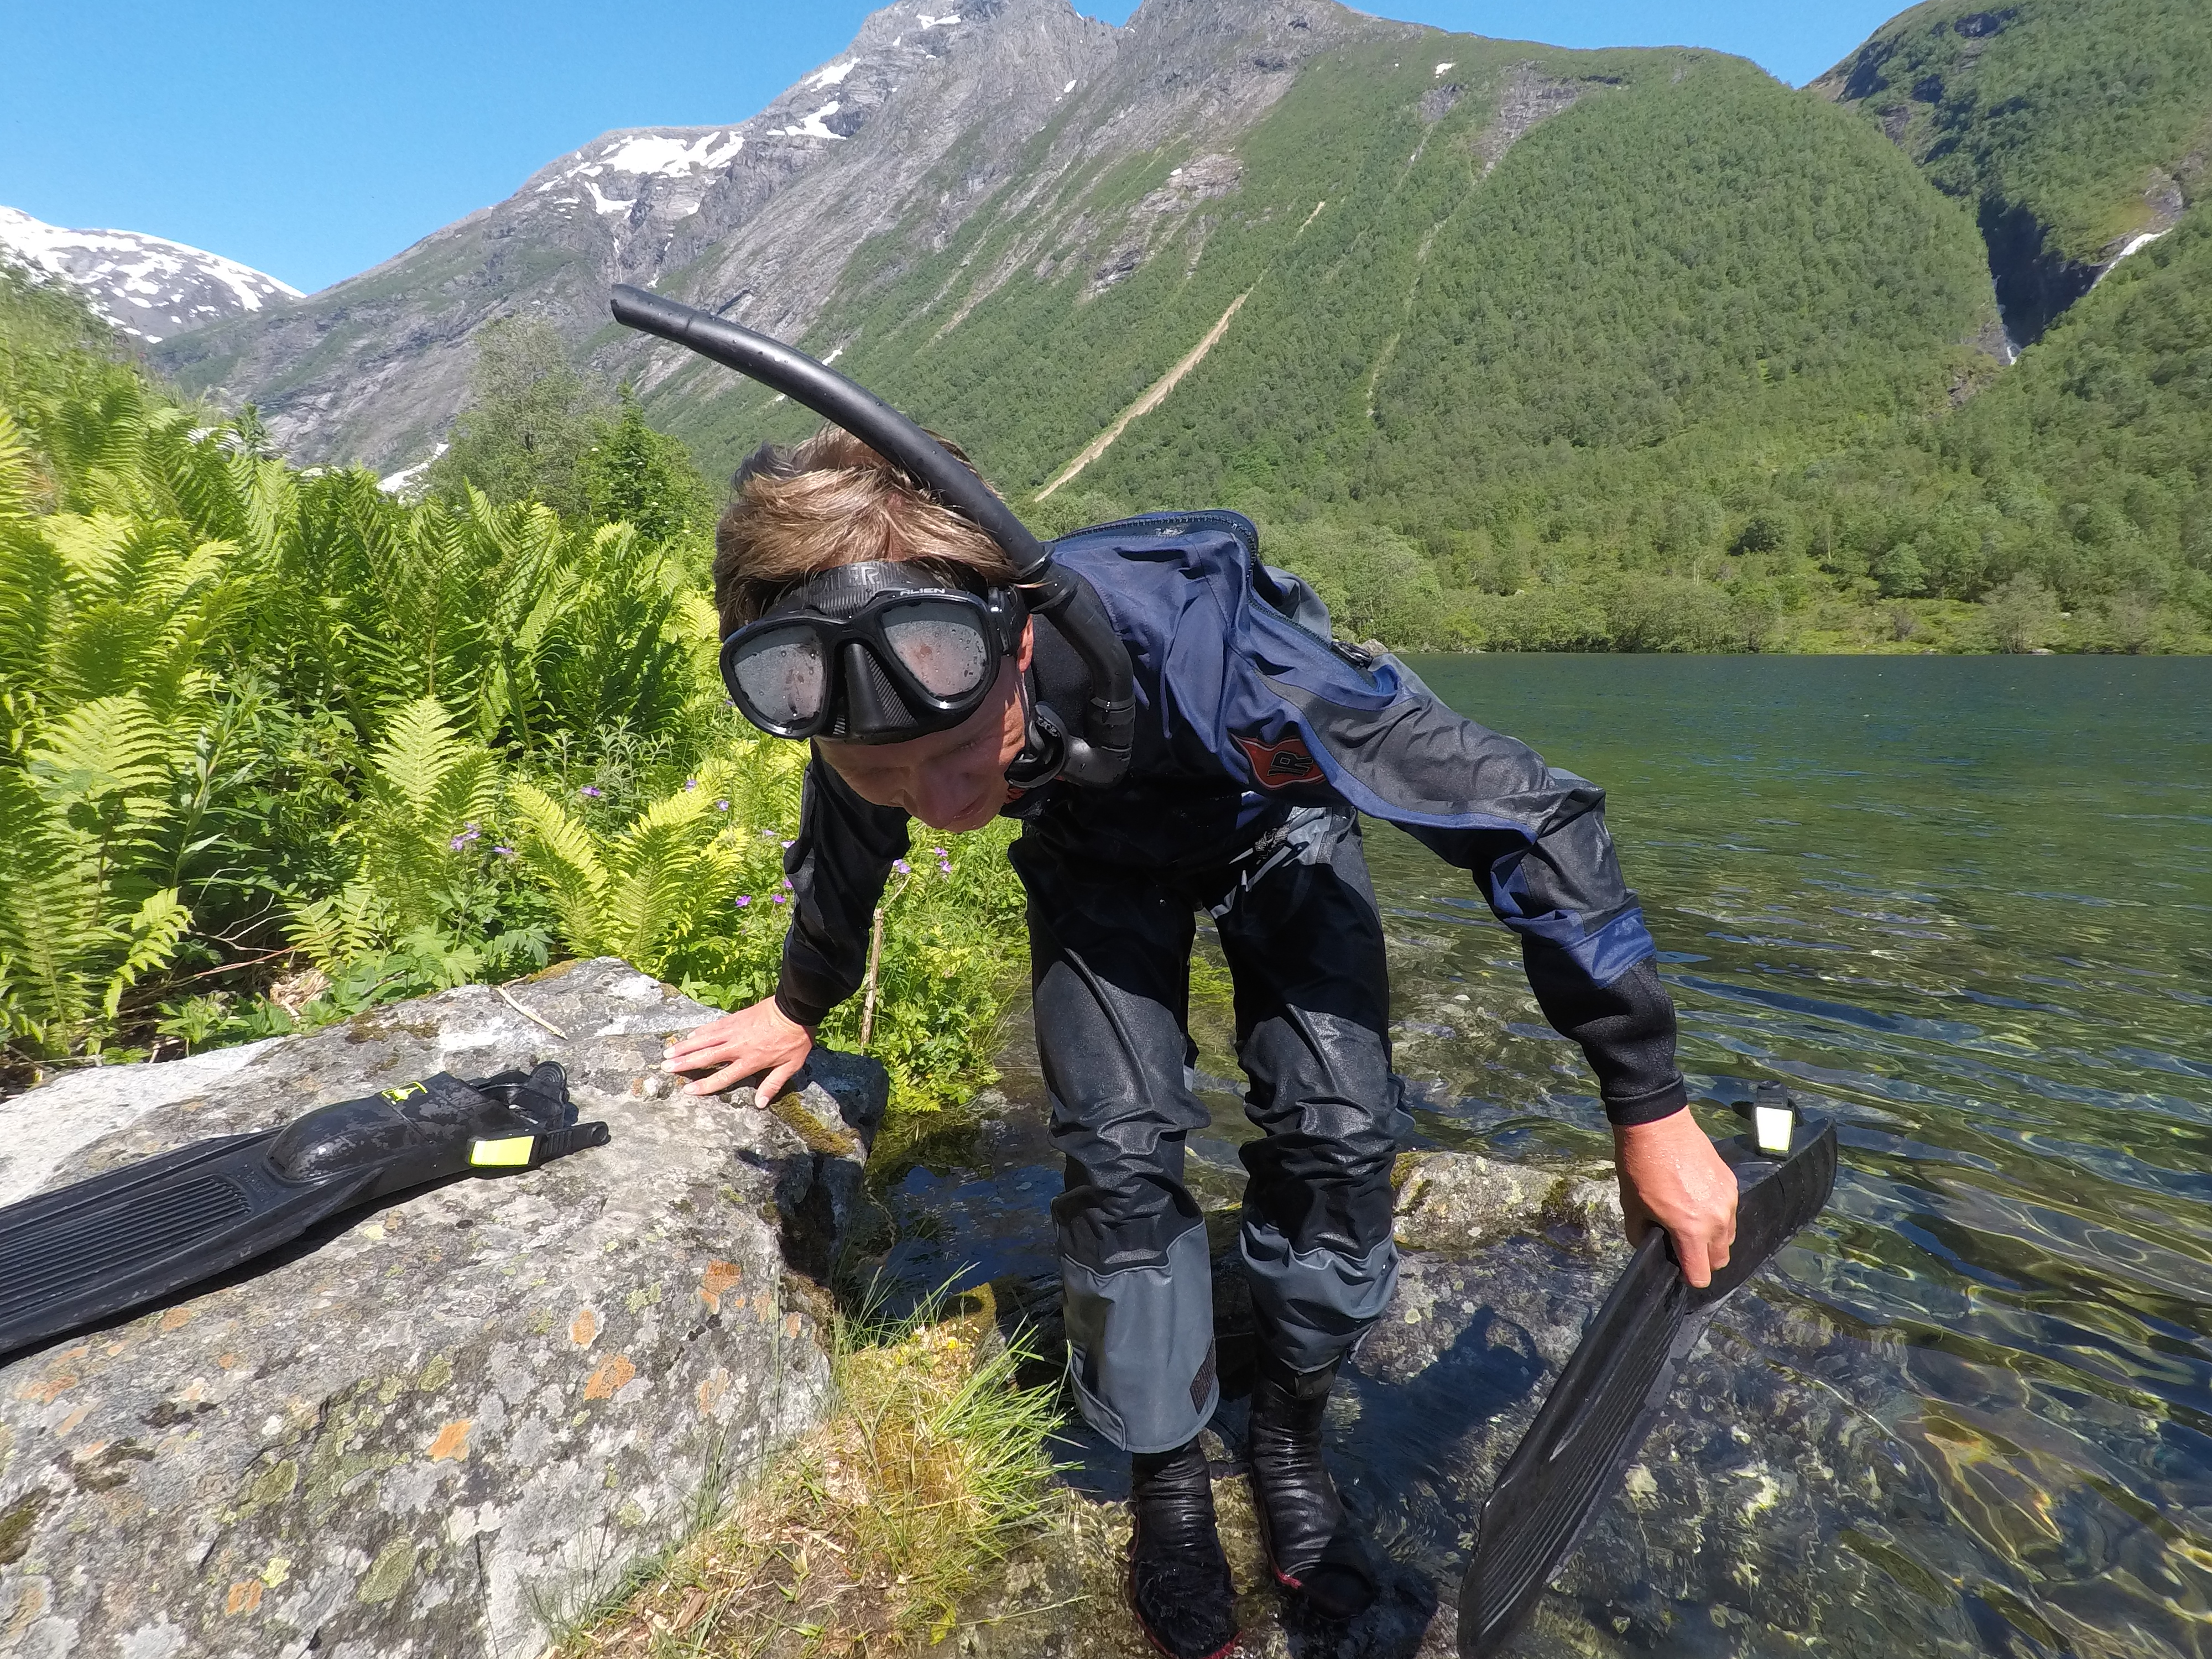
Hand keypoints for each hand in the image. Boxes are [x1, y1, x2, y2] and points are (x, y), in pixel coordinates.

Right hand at [662, 997, 814, 1104]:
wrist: (794, 1009)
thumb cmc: (794, 1040)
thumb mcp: (790, 1066)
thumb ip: (772, 1084)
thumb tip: (760, 1104)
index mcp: (750, 1061)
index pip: (722, 1077)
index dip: (704, 1085)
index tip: (687, 1090)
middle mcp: (737, 1046)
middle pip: (705, 1057)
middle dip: (684, 1063)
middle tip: (665, 1068)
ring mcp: (733, 1031)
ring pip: (703, 1040)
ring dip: (685, 1047)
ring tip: (667, 1052)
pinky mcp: (734, 1019)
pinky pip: (712, 1027)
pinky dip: (699, 1032)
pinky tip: (689, 1036)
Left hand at [1614, 1109, 1738, 1288]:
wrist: (1657, 1126)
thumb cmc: (1639, 1168)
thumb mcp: (1631, 1208)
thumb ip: (1643, 1236)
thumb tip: (1652, 1245)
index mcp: (1691, 1230)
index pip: (1702, 1274)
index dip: (1689, 1277)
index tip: (1678, 1268)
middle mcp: (1717, 1220)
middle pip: (1720, 1259)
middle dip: (1703, 1259)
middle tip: (1683, 1245)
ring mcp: (1729, 1201)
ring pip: (1728, 1236)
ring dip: (1713, 1239)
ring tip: (1691, 1222)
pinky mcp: (1732, 1183)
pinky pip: (1730, 1212)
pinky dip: (1717, 1215)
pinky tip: (1698, 1201)